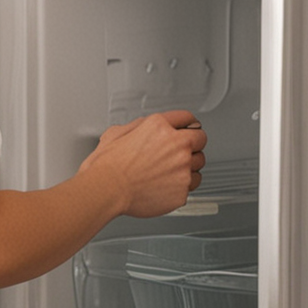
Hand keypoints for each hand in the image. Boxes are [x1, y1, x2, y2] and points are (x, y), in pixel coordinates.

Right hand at [79, 110, 205, 217]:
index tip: (188, 129)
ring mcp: (182, 168)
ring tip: (169, 172)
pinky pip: (191, 186)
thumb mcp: (116, 133)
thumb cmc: (106, 165)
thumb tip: (144, 127)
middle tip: (179, 152)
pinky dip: (181, 186)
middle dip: (191, 144)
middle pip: (200, 139)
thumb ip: (137, 126)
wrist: (106, 190)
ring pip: (199, 164)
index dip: (187, 124)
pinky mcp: (182, 190)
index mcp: (159, 126)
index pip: (187, 118)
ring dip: (189, 166)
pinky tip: (165, 186)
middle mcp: (176, 145)